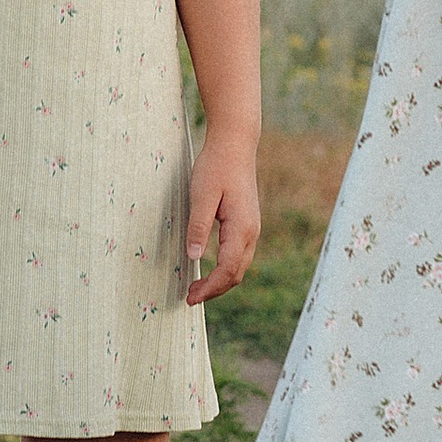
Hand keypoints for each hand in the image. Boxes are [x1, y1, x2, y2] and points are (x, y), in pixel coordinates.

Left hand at [183, 124, 260, 304]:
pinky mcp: (247, 223)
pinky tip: (209, 269)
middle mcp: (252, 232)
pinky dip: (225, 269)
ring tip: (197, 288)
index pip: (227, 270)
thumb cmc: (216, 166)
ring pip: (240, 266)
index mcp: (242, 228)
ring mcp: (252, 228)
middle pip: (237, 274)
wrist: (235, 144)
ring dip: (220, 281)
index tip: (190, 297)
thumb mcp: (202, 196)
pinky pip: (239, 255)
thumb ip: (199, 227)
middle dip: (215, 290)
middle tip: (189, 297)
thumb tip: (195, 258)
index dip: (210, 288)